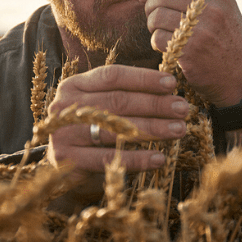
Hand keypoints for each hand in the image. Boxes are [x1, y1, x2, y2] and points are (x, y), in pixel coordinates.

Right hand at [45, 64, 189, 208]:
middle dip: (155, 104)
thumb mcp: (97, 105)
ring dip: (153, 128)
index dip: (143, 78)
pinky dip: (137, 158)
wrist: (58, 166)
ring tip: (178, 129)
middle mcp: (66, 106)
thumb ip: (122, 94)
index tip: (172, 83)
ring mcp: (63, 131)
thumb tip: (167, 89)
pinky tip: (159, 158)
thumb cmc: (87, 130)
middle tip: (183, 108)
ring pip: (116, 128)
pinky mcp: (66, 157)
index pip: (112, 75)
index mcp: (74, 85)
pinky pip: (109, 157)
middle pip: (118, 101)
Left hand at [138, 0, 241, 106]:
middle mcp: (211, 11)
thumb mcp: (223, 16)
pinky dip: (156, 43)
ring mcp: (201, 31)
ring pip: (157, 17)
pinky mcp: (190, 52)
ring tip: (162, 35)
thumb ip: (198, 2)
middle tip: (152, 20)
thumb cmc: (228, 48)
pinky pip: (158, 38)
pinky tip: (166, 49)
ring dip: (153, 27)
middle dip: (150, 8)